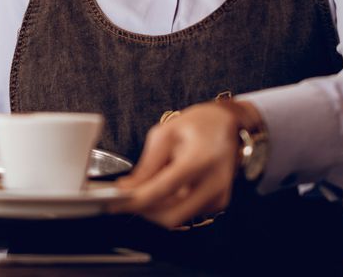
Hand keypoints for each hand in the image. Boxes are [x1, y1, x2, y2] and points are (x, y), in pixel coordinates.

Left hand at [112, 101, 253, 228]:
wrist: (227, 124)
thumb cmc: (197, 124)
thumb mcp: (165, 134)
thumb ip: (147, 164)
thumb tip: (127, 188)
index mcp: (199, 160)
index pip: (163, 190)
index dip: (136, 200)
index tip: (115, 201)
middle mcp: (213, 183)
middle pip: (171, 216)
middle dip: (143, 211)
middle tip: (123, 199)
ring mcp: (218, 196)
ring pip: (177, 218)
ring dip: (154, 209)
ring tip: (141, 190)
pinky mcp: (218, 202)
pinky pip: (186, 213)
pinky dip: (168, 206)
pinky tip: (163, 188)